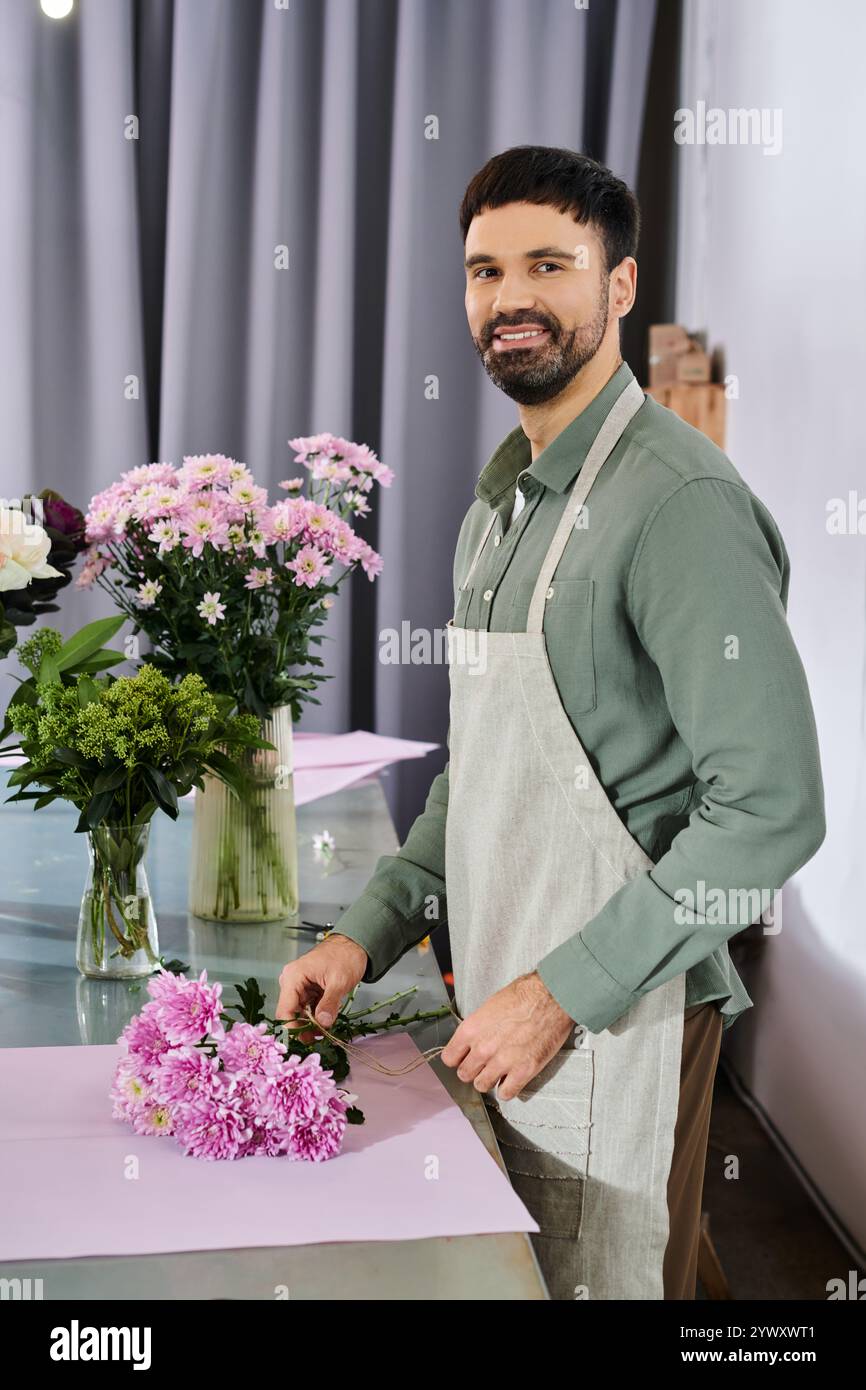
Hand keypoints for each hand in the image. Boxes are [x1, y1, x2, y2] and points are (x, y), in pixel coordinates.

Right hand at [275, 933, 368, 1044]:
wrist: (354, 944)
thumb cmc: (345, 956)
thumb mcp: (339, 981)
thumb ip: (329, 1003)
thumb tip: (323, 1023)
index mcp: (293, 976)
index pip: (285, 1010)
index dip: (292, 1028)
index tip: (305, 1041)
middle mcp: (291, 981)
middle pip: (290, 1013)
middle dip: (304, 1028)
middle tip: (319, 1039)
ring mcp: (299, 986)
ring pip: (299, 1013)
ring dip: (311, 1024)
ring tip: (325, 1033)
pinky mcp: (307, 989)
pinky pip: (307, 1008)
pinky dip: (316, 1017)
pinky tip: (326, 1023)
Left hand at [439, 970, 575, 1100]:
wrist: (551, 997)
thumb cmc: (523, 996)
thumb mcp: (489, 1006)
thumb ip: (477, 1028)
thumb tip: (473, 1041)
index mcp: (471, 1030)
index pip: (449, 1058)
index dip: (458, 1058)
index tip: (465, 1057)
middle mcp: (482, 1049)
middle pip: (464, 1075)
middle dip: (473, 1070)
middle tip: (485, 1064)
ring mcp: (502, 1062)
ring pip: (482, 1086)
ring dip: (489, 1080)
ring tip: (499, 1071)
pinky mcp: (523, 1072)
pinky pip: (506, 1093)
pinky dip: (508, 1088)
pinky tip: (512, 1078)